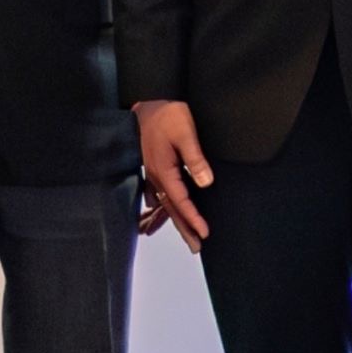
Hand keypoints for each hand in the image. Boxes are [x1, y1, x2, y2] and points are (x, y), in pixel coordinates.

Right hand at [134, 99, 212, 247]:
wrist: (146, 105)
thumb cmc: (166, 115)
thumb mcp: (184, 132)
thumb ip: (194, 157)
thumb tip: (205, 182)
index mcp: (164, 171)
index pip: (181, 201)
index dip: (193, 218)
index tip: (204, 233)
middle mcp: (156, 177)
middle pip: (171, 209)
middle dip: (184, 229)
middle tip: (197, 247)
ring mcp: (153, 174)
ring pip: (165, 204)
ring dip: (175, 221)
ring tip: (185, 237)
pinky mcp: (153, 169)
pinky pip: (159, 196)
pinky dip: (163, 209)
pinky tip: (161, 216)